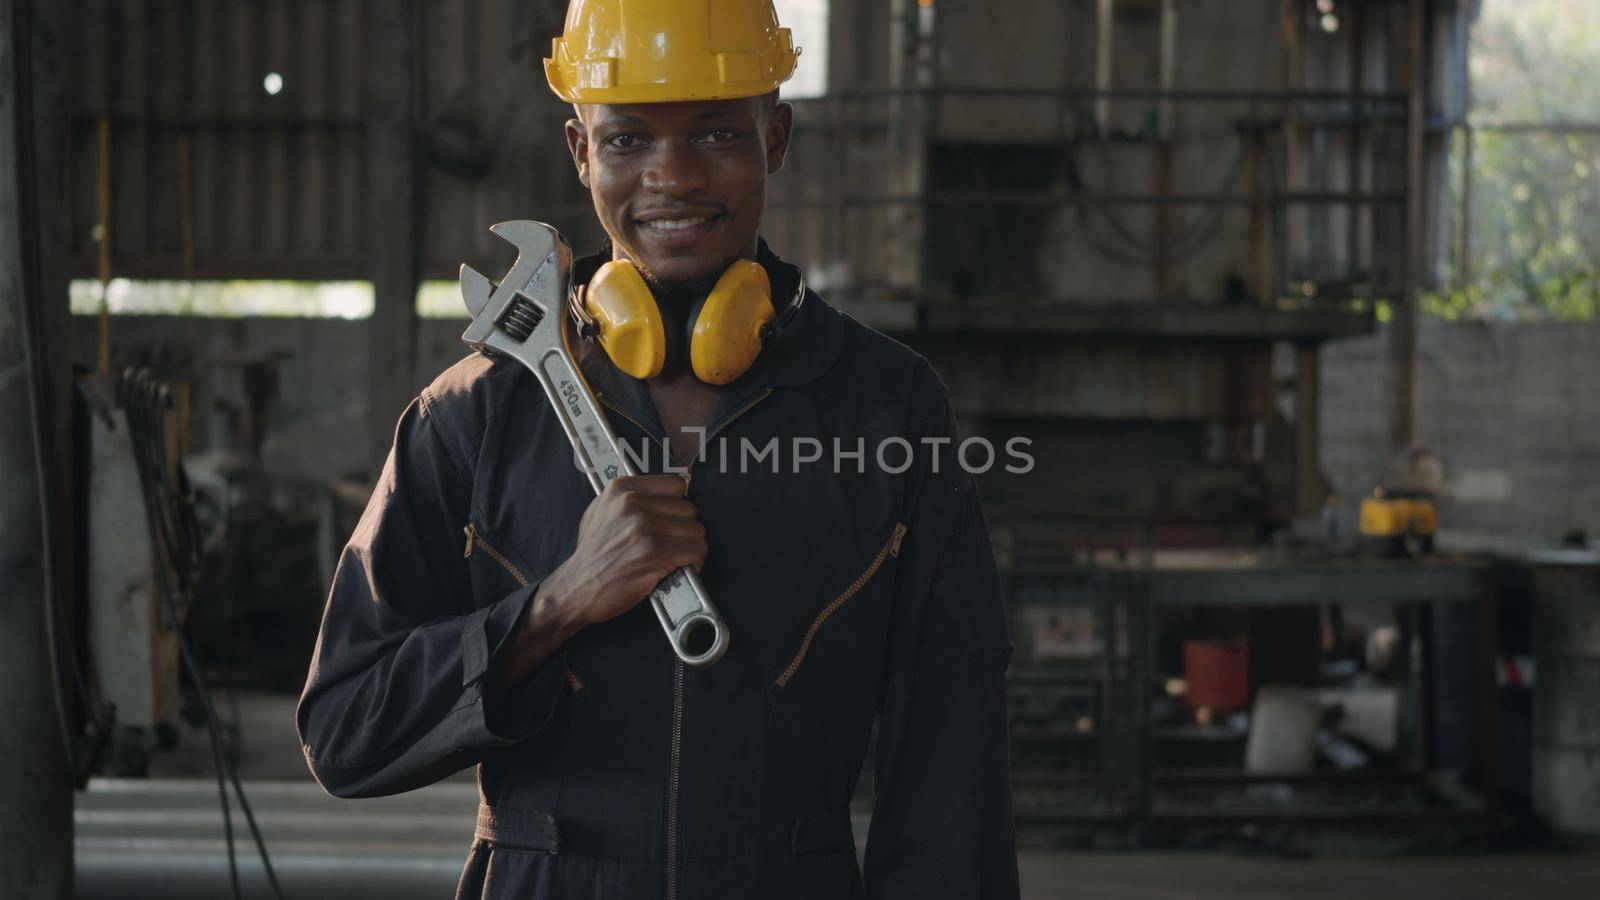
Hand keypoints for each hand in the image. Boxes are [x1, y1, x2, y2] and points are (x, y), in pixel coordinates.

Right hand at [543, 474, 707, 627]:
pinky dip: (694, 562)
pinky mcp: (655, 553)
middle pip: (689, 509)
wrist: (576, 587)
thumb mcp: (600, 511)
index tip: (672, 518)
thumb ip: (629, 498)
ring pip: (696, 530)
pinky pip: (697, 550)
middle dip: (684, 529)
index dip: (677, 505)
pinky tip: (680, 567)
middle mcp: (633, 504)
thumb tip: (661, 495)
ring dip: (691, 546)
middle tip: (672, 543)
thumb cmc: (591, 555)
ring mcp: (644, 528)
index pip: (675, 484)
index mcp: (622, 489)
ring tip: (676, 556)